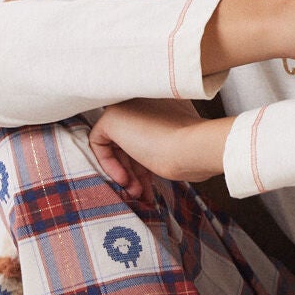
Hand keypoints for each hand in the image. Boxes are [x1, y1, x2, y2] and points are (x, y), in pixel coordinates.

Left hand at [88, 99, 233, 202]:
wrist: (195, 147)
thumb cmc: (194, 150)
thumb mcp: (179, 145)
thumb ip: (165, 145)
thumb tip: (156, 159)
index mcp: (161, 104)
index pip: (145, 134)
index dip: (145, 162)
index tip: (152, 180)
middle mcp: (142, 101)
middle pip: (129, 142)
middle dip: (135, 172)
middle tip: (142, 191)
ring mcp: (126, 106)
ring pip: (116, 146)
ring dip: (126, 174)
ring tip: (138, 193)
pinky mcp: (111, 117)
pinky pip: (99, 143)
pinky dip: (109, 165)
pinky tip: (126, 180)